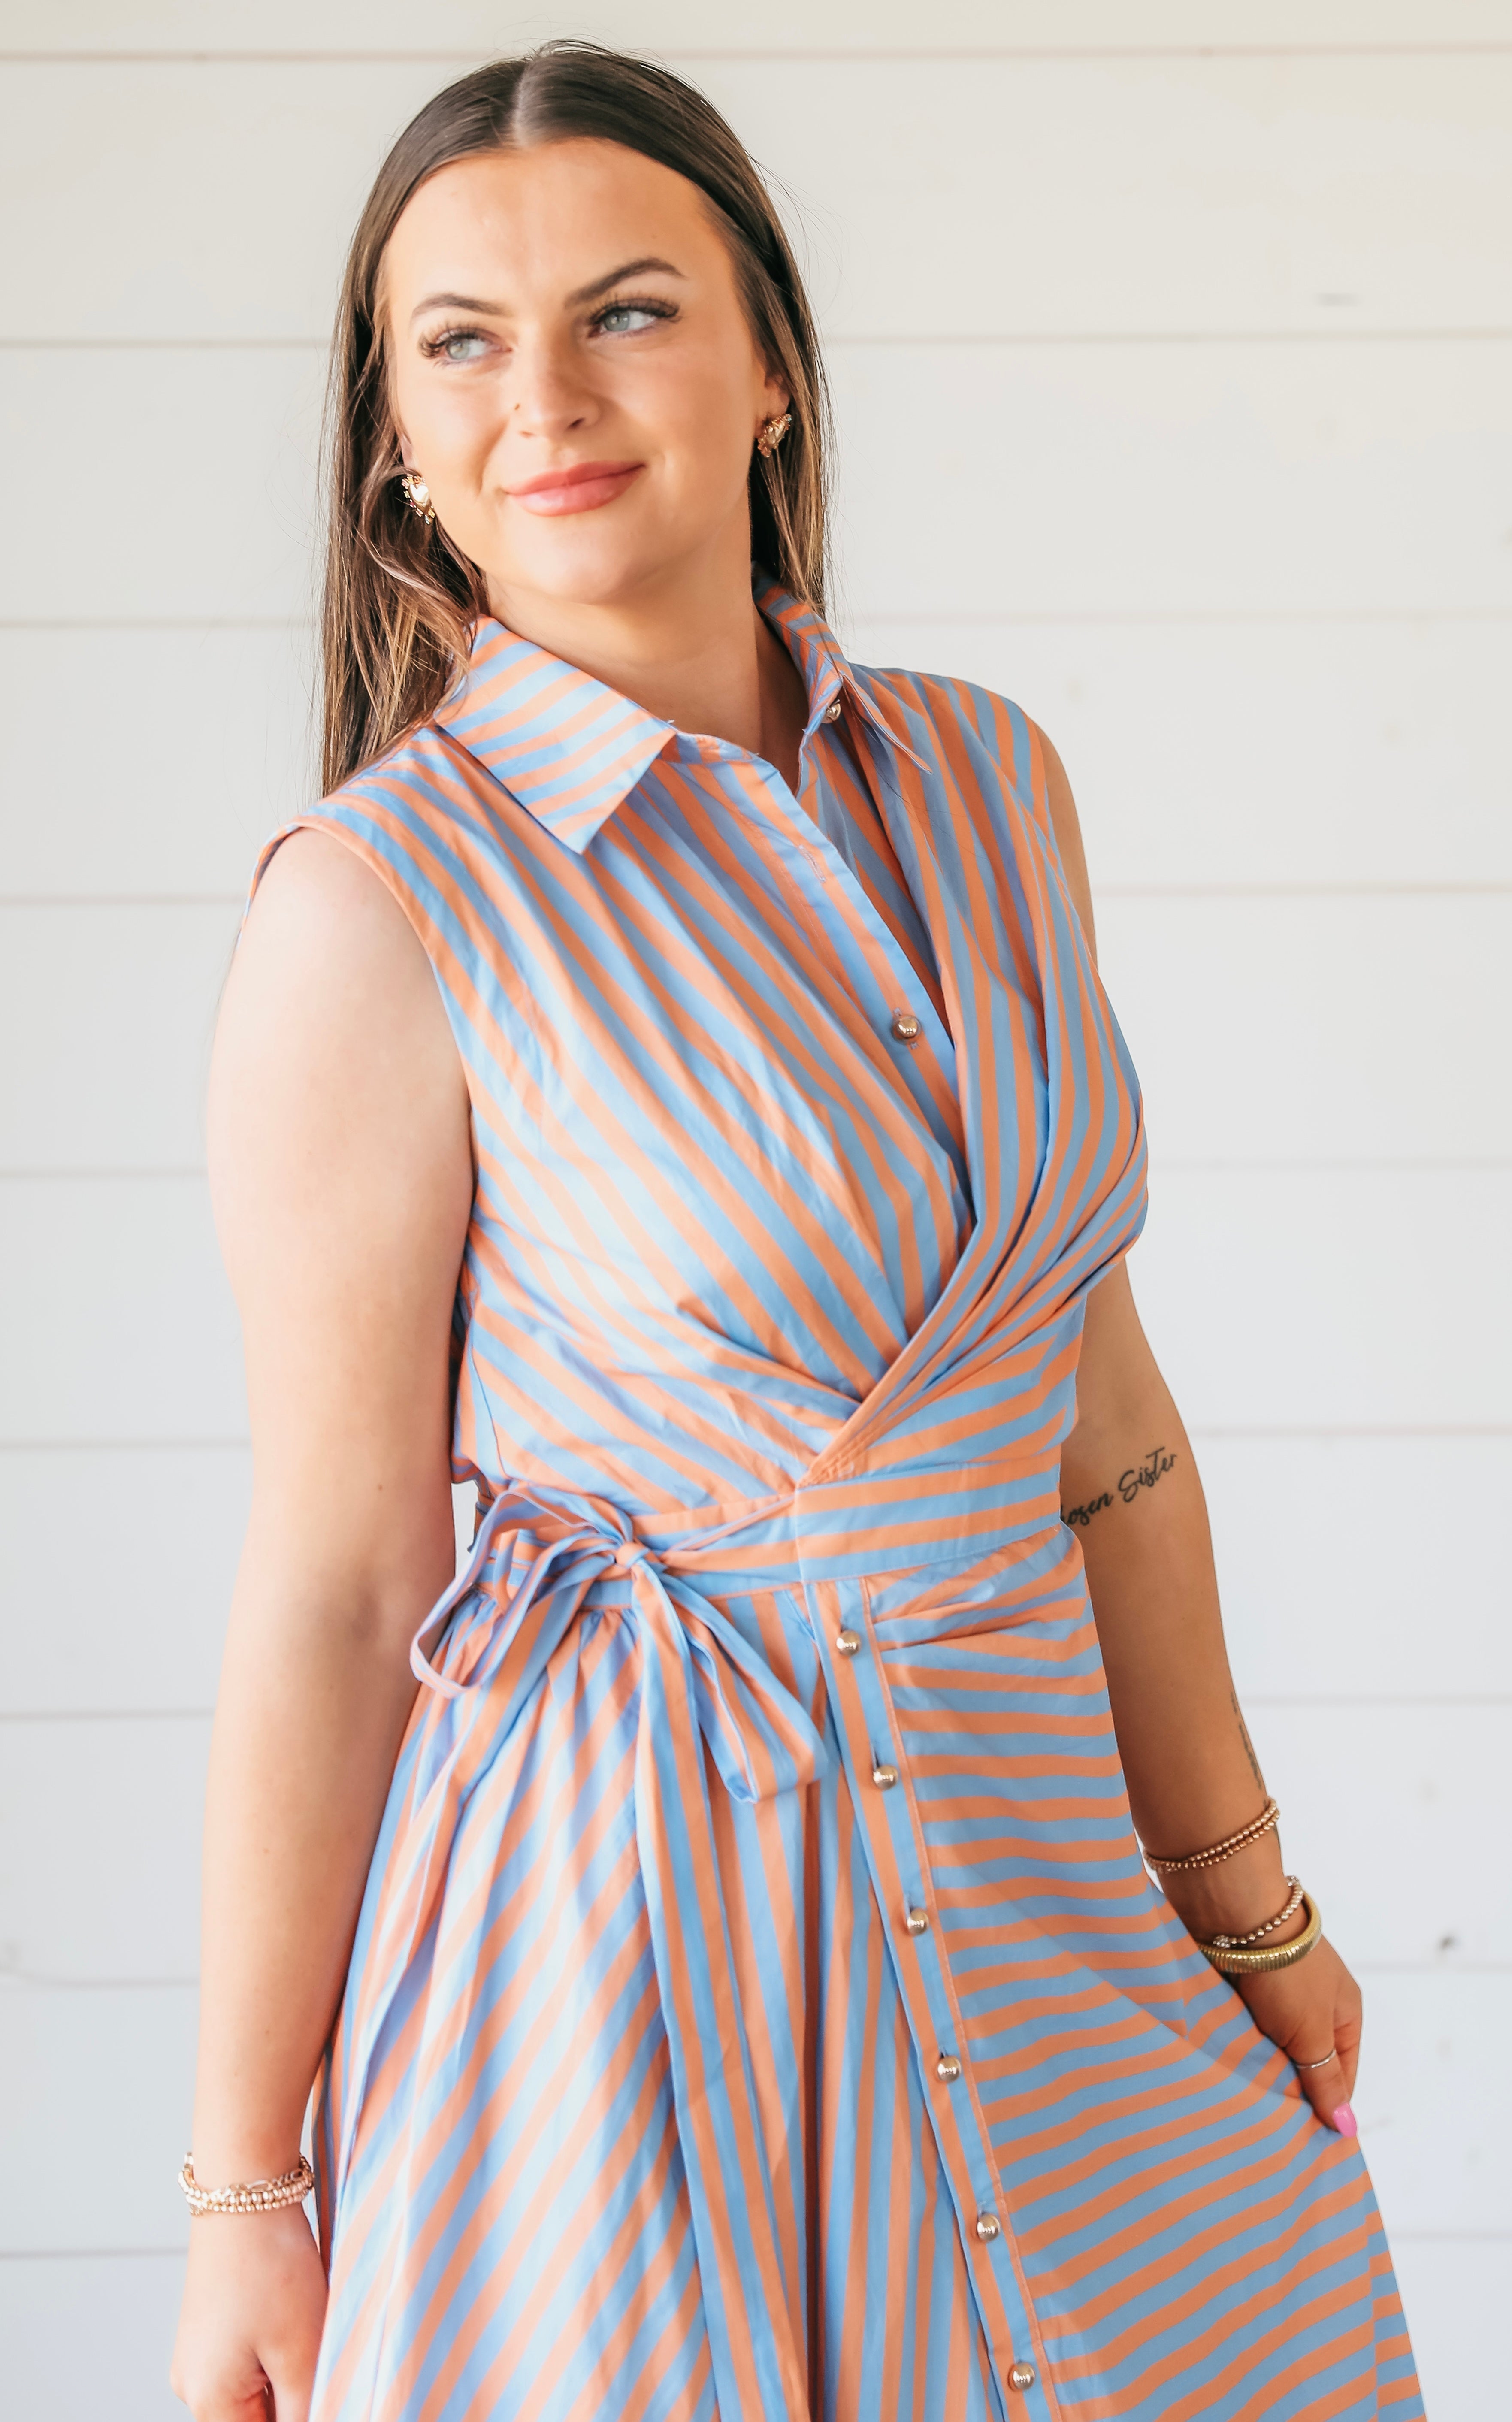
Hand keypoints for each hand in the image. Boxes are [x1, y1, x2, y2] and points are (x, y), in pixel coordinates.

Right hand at [171, 2205, 326, 2419]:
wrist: (244, 2192)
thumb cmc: (270, 2266)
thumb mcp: (301, 2351)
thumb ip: (306, 2411)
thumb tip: (325, 2420)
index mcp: (209, 2402)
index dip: (305, 2419)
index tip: (330, 2391)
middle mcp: (194, 2388)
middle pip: (255, 2420)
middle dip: (297, 2404)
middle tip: (323, 2360)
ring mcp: (199, 2359)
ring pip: (256, 2396)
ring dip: (291, 2383)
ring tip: (311, 2338)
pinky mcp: (211, 2333)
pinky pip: (249, 2367)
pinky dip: (279, 2359)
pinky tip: (298, 2324)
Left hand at [1233, 1931, 1361, 2134]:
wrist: (1233, 1909)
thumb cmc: (1284, 1971)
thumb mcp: (1312, 2033)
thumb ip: (1326, 2079)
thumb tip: (1347, 2127)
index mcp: (1344, 2013)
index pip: (1341, 2077)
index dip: (1325, 2107)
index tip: (1304, 2141)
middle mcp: (1314, 2003)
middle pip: (1304, 2063)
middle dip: (1288, 2089)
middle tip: (1269, 2127)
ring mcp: (1277, 1993)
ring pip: (1270, 2048)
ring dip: (1258, 2067)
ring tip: (1243, 2101)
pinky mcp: (1242, 1986)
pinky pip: (1243, 2030)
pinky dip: (1236, 2046)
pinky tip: (1223, 2067)